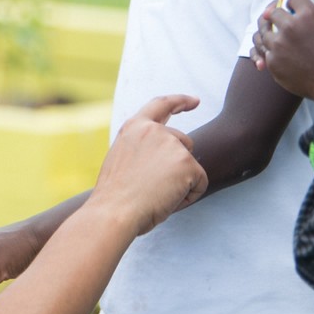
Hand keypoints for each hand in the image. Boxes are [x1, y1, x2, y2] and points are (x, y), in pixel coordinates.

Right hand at [91, 95, 207, 237]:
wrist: (114, 212)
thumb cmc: (114, 196)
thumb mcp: (121, 159)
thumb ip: (141, 148)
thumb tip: (163, 157)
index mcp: (134, 127)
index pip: (162, 104)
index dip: (180, 101)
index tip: (195, 101)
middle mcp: (154, 130)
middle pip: (184, 142)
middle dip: (180, 163)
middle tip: (155, 188)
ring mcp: (172, 145)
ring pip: (190, 166)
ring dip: (180, 183)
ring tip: (156, 196)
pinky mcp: (187, 163)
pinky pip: (200, 184)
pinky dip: (188, 197)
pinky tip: (167, 202)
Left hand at [250, 0, 313, 101]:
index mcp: (307, 15)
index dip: (292, 2)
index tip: (291, 7)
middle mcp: (289, 27)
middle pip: (272, 14)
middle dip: (275, 16)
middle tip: (277, 20)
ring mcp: (278, 45)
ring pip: (264, 34)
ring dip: (269, 35)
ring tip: (275, 38)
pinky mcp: (272, 61)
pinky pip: (265, 52)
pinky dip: (271, 52)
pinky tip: (278, 54)